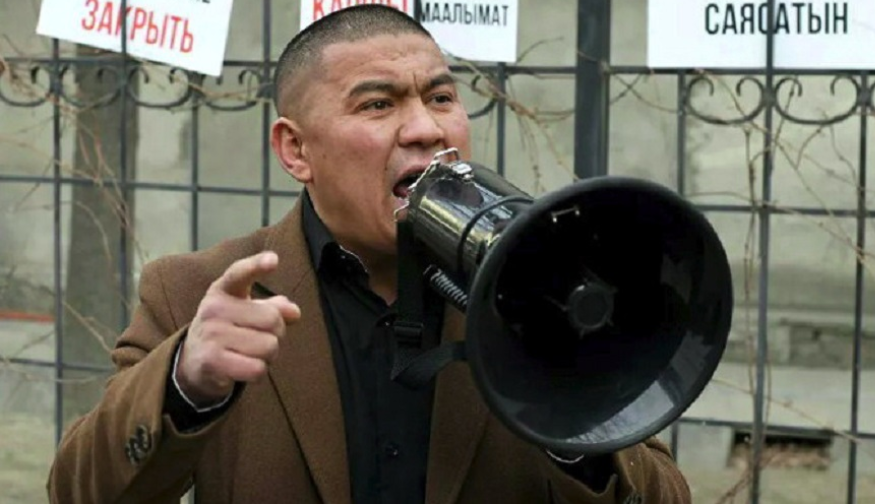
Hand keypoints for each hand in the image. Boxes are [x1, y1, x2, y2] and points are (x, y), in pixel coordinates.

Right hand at [176, 251, 300, 405]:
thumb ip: (274, 307)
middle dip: (277, 333)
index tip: (274, 260)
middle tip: (261, 338)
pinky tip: (244, 366)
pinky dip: (259, 371)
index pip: (239, 273)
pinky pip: (257, 369)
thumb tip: (294, 311)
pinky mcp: (211, 361)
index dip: (257, 265)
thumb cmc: (230, 329)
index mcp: (224, 290)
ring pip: (269, 347)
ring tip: (251, 353)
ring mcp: (211, 334)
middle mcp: (213, 308)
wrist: (194, 360)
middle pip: (273, 320)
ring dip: (269, 356)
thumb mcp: (248, 311)